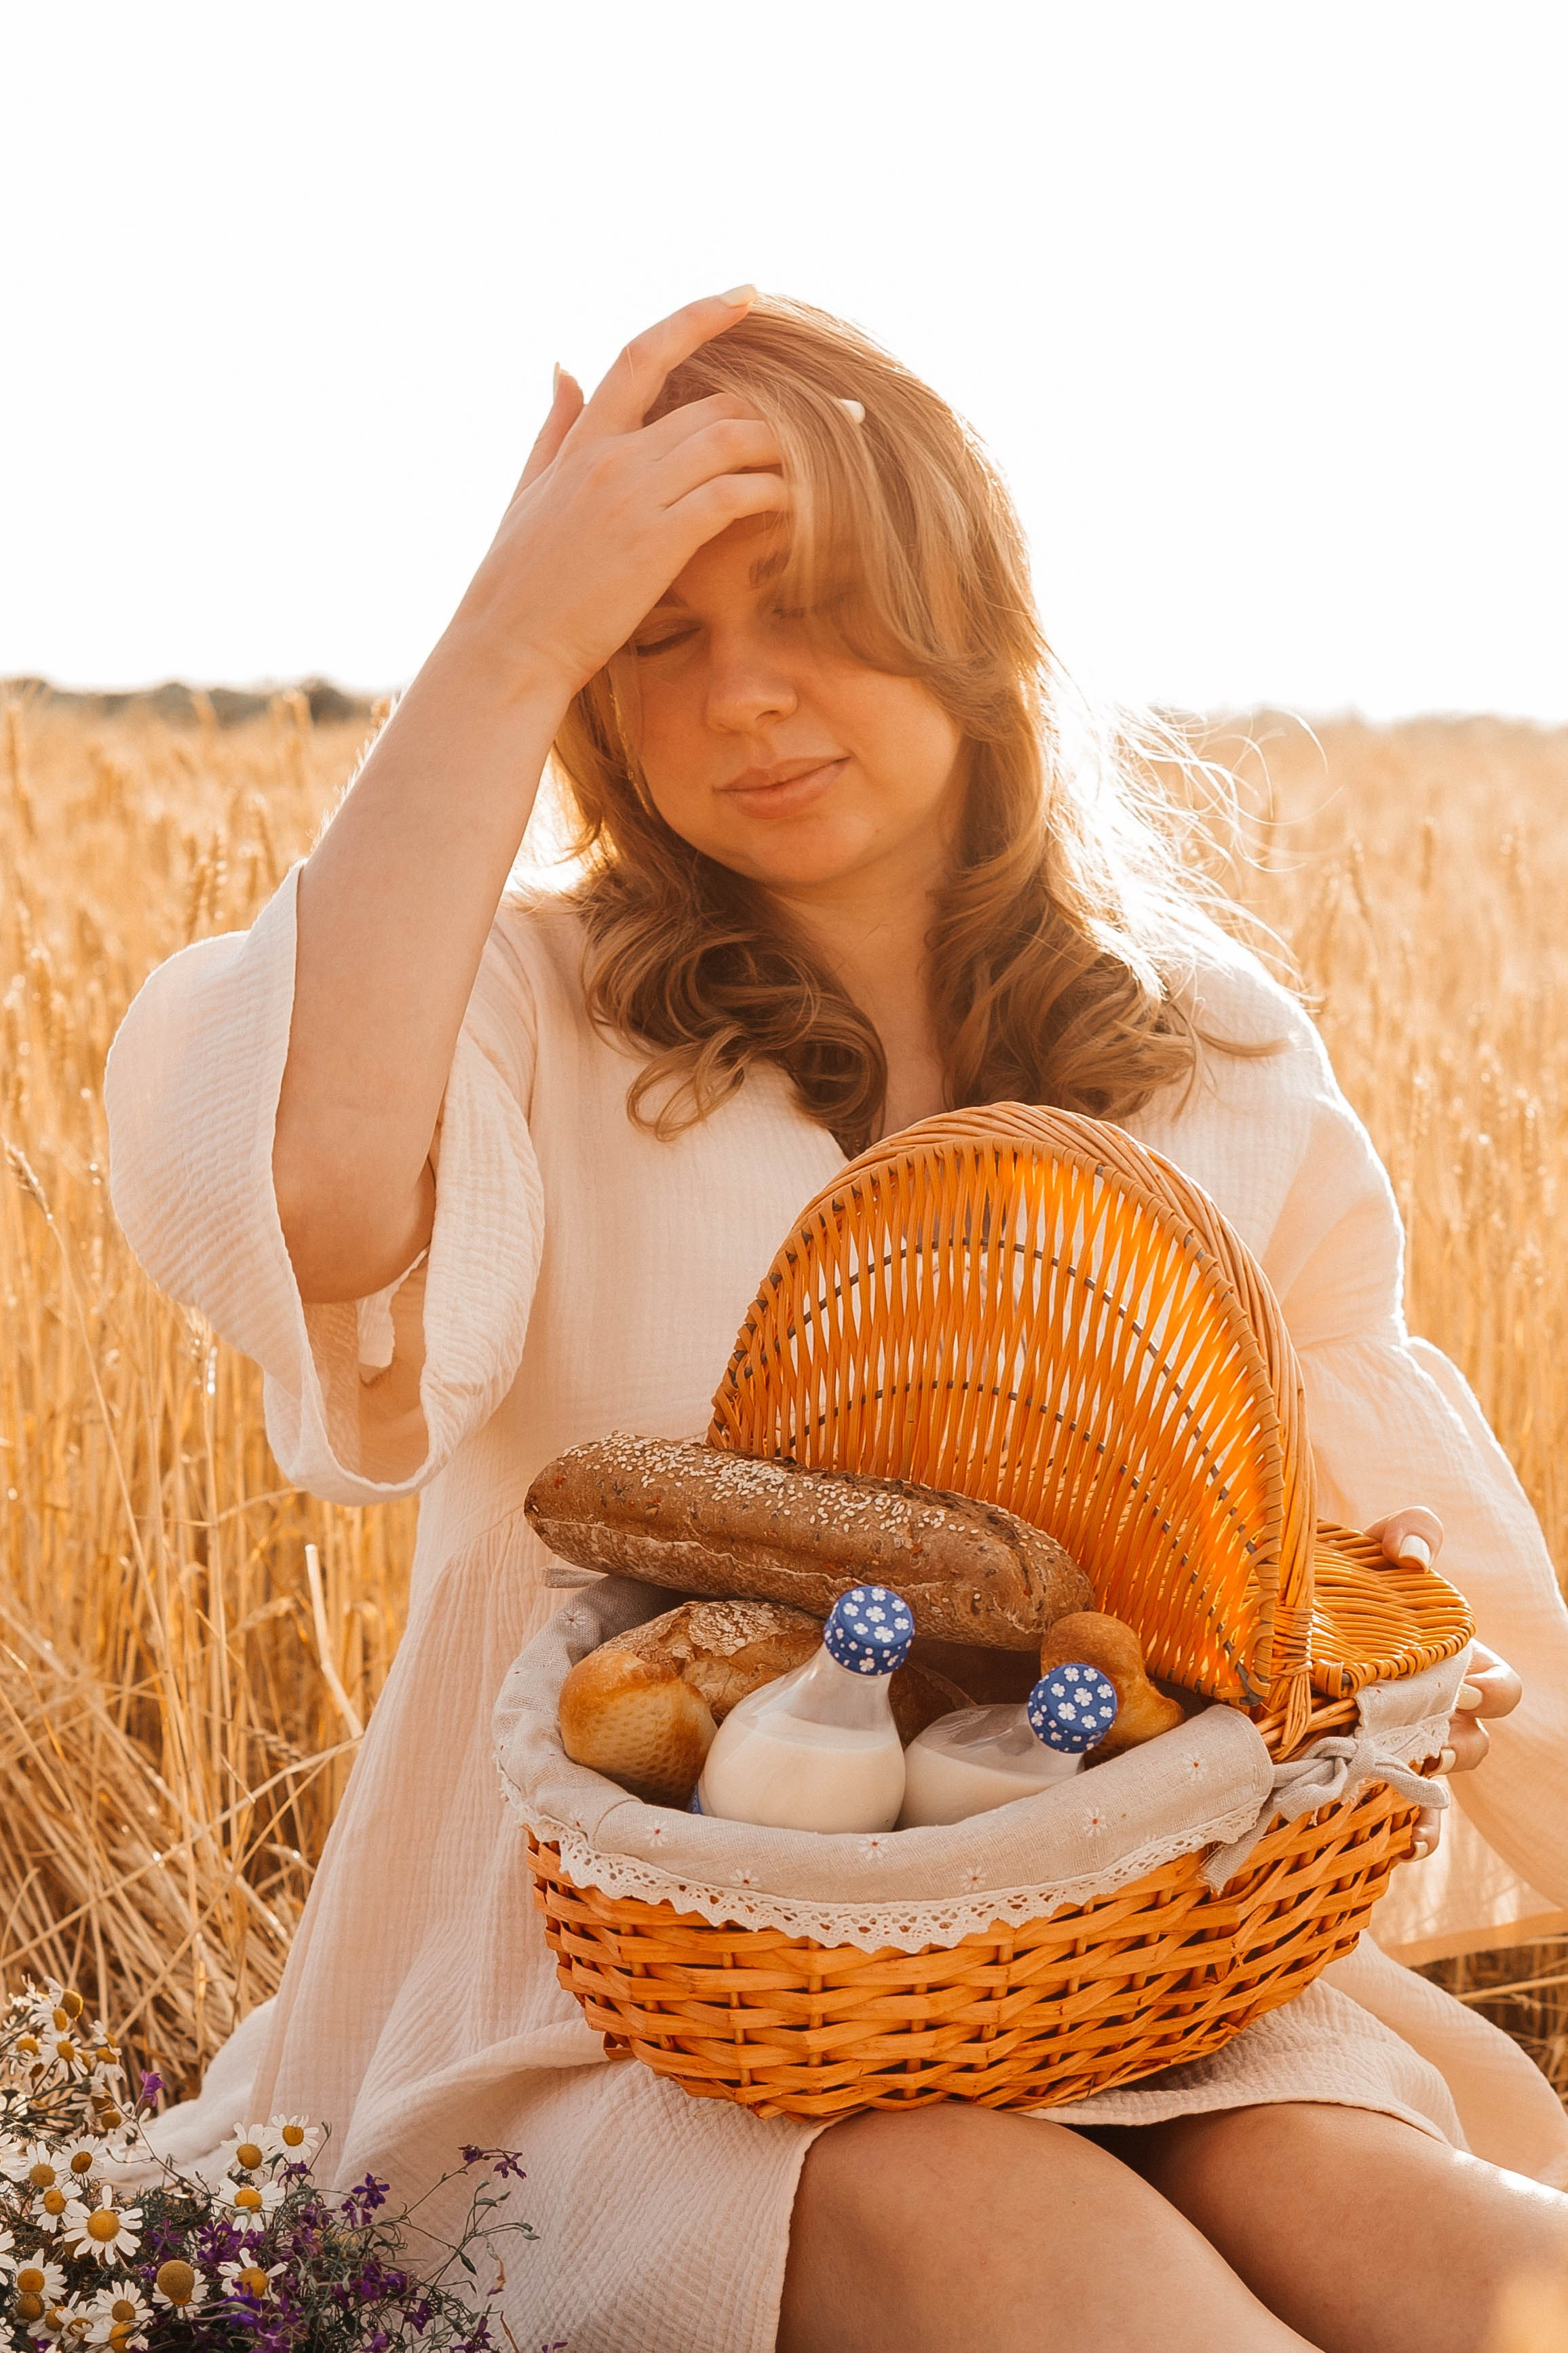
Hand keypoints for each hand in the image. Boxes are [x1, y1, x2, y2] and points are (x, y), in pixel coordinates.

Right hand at [445, 289, 787, 704]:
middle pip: (710, 403)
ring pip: (729, 439)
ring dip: (783, 446)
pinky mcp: (659, 541)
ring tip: (824, 462)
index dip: (697, 316)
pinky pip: (733, 495)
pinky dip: (774, 492)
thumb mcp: (527, 492)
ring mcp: (635, 497)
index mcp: (582, 442)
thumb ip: (553, 427)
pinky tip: (798, 504)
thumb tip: (563, 365)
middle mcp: (611, 457)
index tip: (745, 295)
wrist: (507, 650)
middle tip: (831, 415)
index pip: (642, 353)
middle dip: (776, 405)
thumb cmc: (518, 586)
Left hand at [1363, 1506, 1522, 1860]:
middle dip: (1459, 1743)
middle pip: (1475, 1743)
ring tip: (1405, 1779)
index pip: (1500, 1689)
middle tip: (1427, 1737)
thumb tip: (1417, 1558)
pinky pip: (1410, 1820)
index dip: (1491, 1690)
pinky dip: (1418, 1835)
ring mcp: (1404, 1746)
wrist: (1277, 1617)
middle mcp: (1435, 1712)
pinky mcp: (1368, 1774)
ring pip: (1441, 1782)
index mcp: (1451, 1663)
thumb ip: (1406, 1533)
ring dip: (1431, 1787)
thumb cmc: (1344, 1582)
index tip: (1461, 1685)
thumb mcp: (1373, 1547)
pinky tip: (1404, 1845)